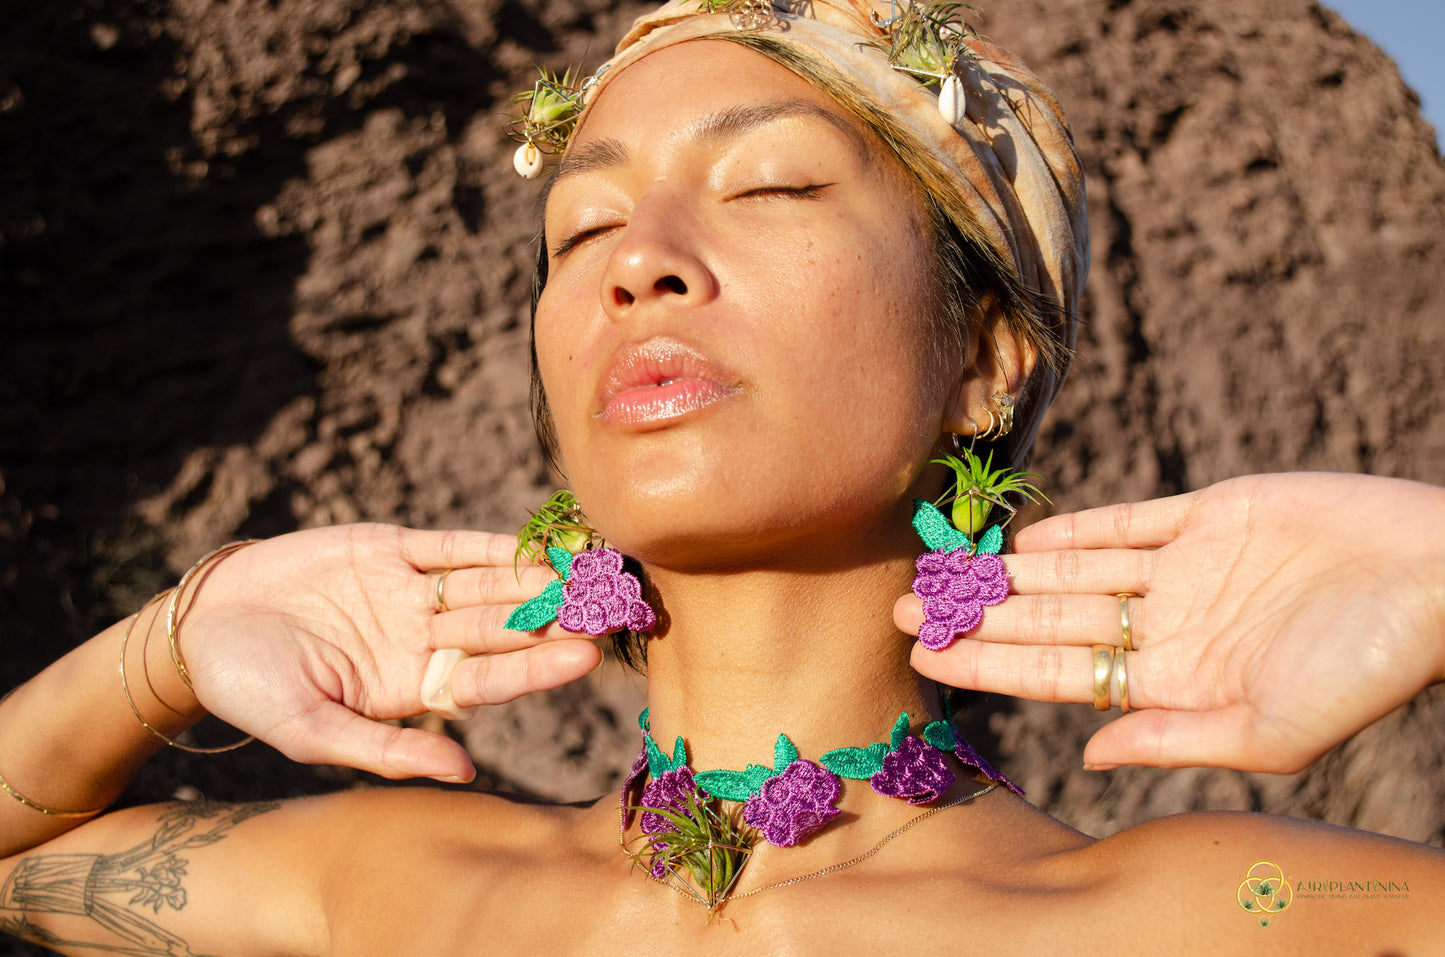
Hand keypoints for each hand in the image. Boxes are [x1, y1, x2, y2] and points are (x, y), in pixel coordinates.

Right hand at [179, 525, 600, 781]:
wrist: (202, 628)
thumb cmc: (254, 691)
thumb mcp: (313, 733)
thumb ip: (388, 751)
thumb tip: (465, 772)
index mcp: (413, 687)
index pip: (489, 677)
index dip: (536, 666)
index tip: (586, 656)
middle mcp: (423, 639)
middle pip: (500, 627)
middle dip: (553, 617)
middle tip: (609, 605)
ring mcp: (409, 592)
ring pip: (485, 584)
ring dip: (534, 578)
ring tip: (587, 570)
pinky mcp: (389, 548)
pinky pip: (448, 546)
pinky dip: (490, 545)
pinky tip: (534, 544)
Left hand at [897, 473, 1444, 771]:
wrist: (1438, 576)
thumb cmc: (1368, 665)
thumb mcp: (1273, 731)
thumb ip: (1173, 740)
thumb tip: (1084, 754)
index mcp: (1176, 682)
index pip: (1057, 672)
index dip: (989, 661)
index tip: (923, 653)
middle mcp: (1169, 626)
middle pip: (1051, 619)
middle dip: (979, 614)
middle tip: (903, 605)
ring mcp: (1187, 570)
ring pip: (1076, 568)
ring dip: (1011, 569)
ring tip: (944, 567)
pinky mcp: (1212, 516)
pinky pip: (1128, 522)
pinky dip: (1077, 526)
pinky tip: (1024, 536)